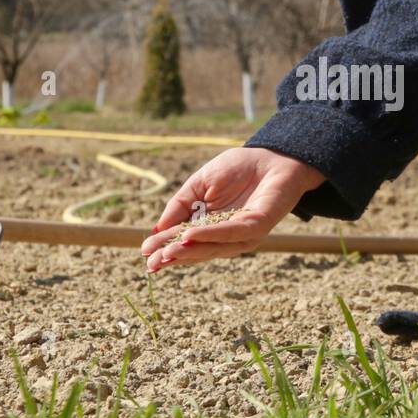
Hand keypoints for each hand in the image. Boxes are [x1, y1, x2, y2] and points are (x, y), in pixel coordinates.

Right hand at [140, 147, 325, 272]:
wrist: (273, 155)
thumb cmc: (238, 168)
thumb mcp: (200, 183)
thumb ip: (180, 205)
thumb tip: (158, 230)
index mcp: (210, 226)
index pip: (184, 241)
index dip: (165, 247)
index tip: (144, 253)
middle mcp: (226, 236)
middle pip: (196, 249)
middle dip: (173, 255)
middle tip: (152, 262)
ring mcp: (243, 234)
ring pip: (213, 247)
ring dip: (189, 250)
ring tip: (167, 252)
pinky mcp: (257, 225)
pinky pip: (232, 233)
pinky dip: (210, 235)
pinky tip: (190, 236)